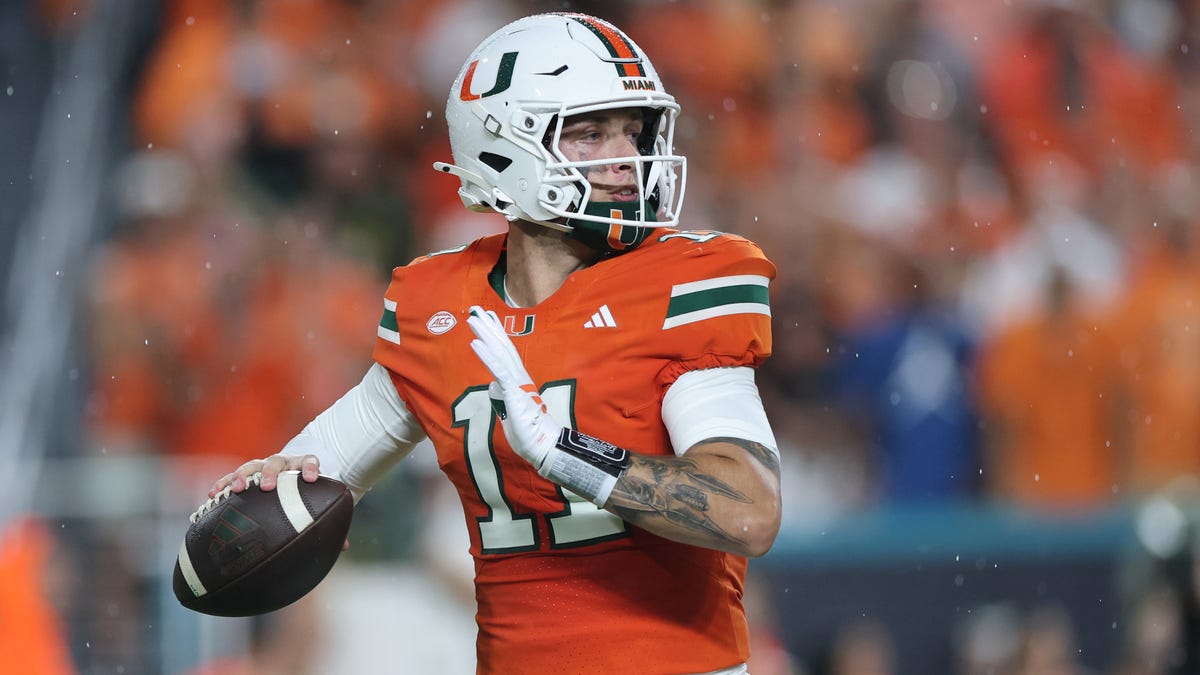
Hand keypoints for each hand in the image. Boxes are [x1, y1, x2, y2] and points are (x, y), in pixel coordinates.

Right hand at [206, 453, 348, 549]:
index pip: (309, 461)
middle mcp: (283, 462)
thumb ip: (329, 519)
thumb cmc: (310, 491)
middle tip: (268, 486)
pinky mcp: (248, 472)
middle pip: (277, 462)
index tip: (311, 478)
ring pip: (253, 465)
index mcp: (303, 466)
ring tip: (237, 489)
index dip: (310, 467)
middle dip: (272, 473)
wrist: (296, 471)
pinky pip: (233, 476)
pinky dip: (224, 483)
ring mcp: (263, 465)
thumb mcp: (319, 501)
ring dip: (244, 476)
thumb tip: (344, 547)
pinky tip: (213, 495)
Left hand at [466, 305, 562, 473]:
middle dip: (489, 326)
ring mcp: (517, 382)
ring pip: (499, 352)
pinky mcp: (514, 390)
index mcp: (519, 379)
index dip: (496, 333)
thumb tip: (493, 385)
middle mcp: (519, 376)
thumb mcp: (509, 411)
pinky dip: (486, 355)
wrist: (542, 445)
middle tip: (476, 309)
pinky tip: (475, 343)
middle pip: (503, 345)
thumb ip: (502, 396)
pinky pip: (498, 369)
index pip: (506, 351)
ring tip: (473, 318)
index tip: (488, 318)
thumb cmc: (528, 432)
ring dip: (485, 334)